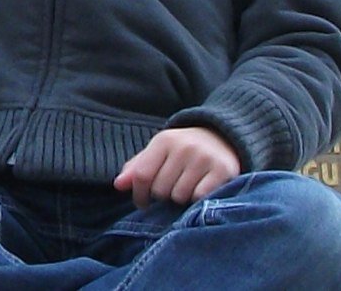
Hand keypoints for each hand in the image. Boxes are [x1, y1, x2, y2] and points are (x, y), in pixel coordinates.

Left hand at [113, 127, 239, 209]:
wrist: (222, 138)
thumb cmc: (183, 150)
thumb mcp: (159, 152)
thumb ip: (137, 168)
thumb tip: (117, 185)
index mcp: (164, 140)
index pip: (142, 176)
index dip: (139, 195)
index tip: (144, 202)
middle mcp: (184, 146)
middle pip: (160, 190)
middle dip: (164, 195)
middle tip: (174, 186)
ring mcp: (203, 157)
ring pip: (179, 196)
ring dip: (181, 198)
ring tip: (188, 185)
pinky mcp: (221, 170)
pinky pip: (199, 198)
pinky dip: (198, 199)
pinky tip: (201, 188)